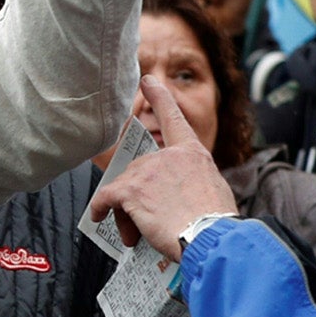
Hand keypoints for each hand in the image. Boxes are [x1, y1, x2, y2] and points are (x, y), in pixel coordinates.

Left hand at [89, 75, 237, 259]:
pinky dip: (100, 207)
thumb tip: (177, 196)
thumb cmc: (216, 223)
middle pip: (139, 171)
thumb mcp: (213, 190)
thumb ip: (190, 182)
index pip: (173, 118)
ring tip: (137, 234)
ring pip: (124, 189)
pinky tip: (99, 215)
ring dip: (126, 211)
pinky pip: (106, 197)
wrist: (212, 237)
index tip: (147, 79)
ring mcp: (149, 171)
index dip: (159, 96)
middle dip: (138, 197)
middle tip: (146, 224)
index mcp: (192, 154)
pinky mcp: (132, 190)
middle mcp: (169, 156)